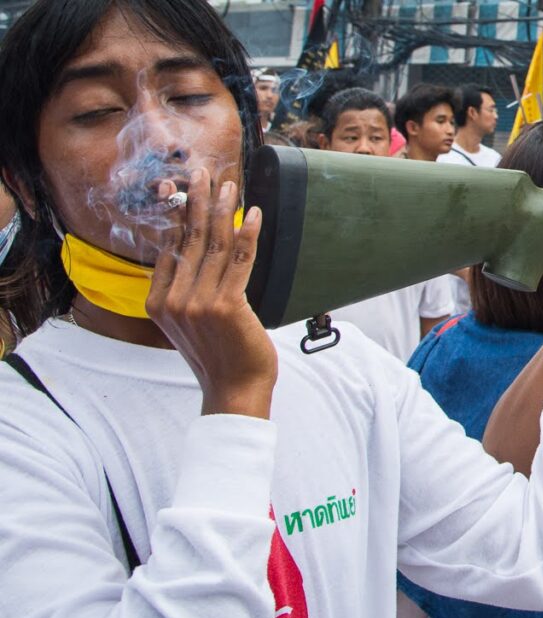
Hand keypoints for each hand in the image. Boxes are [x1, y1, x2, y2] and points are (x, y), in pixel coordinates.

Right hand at [147, 168, 277, 417]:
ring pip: (213, 246)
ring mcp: (198, 302)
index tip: (188, 189)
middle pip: (189, 240)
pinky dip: (247, 235)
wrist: (234, 389)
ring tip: (229, 186)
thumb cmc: (219, 356)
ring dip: (223, 211)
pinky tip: (253, 215)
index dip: (181, 215)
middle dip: (198, 202)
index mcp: (158, 302)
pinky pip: (239, 261)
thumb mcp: (190, 322)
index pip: (171, 248)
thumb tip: (198, 252)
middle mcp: (174, 300)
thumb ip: (187, 291)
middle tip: (204, 174)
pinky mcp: (226, 305)